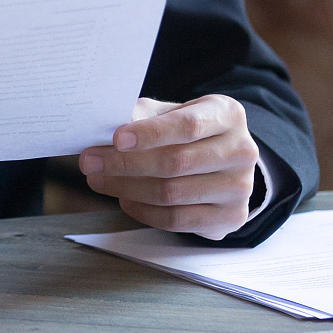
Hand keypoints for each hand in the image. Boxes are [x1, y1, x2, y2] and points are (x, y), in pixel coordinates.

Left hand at [77, 95, 257, 240]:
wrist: (227, 163)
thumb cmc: (193, 132)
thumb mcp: (175, 113)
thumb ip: (146, 116)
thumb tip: (107, 125)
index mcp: (228, 115)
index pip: (187, 125)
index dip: (149, 134)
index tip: (115, 138)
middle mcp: (241, 150)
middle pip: (175, 162)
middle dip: (125, 163)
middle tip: (90, 162)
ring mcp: (240, 188)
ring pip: (172, 193)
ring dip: (126, 188)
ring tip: (100, 180)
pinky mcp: (230, 217)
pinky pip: (177, 220)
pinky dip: (143, 211)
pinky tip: (125, 199)